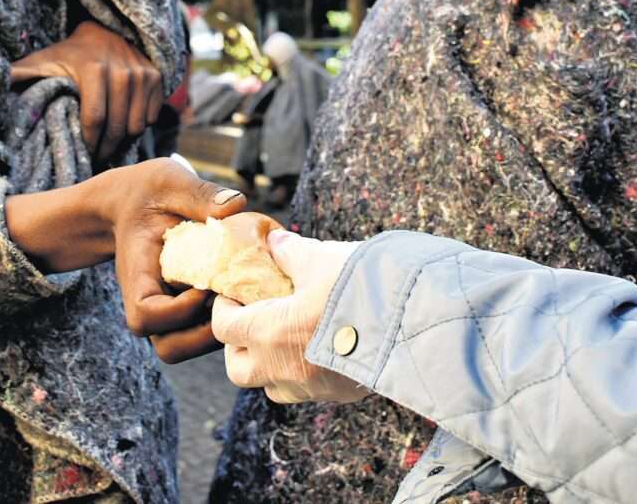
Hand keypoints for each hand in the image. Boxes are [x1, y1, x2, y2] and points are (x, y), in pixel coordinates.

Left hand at [11, 21, 163, 164]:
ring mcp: (141, 71)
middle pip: (118, 126)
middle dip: (106, 149)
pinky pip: (152, 116)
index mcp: (92, 68)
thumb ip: (17, 76)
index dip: (89, 144)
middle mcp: (121, 69)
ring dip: (123, 141)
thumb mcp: (40, 63)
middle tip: (96, 159)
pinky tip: (123, 126)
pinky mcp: (156, 75)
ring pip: (137, 125)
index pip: (95, 120)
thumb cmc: (66, 55)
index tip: (83, 156)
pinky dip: (140, 126)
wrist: (101, 30)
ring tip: (108, 145)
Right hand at [104, 159, 246, 362]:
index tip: (203, 285)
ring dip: (218, 333)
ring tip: (241, 299)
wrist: (131, 206)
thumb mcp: (169, 182)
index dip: (177, 311)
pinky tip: (244, 292)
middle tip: (233, 299)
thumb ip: (199, 193)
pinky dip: (225, 322)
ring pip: (187, 349)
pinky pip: (202, 335)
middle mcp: (149, 304)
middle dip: (206, 333)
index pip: (145, 316)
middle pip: (170, 348)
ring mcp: (166, 313)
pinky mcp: (185, 313)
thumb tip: (235, 205)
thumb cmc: (147, 193)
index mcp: (137, 277)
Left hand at [211, 230, 369, 403]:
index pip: (224, 328)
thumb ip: (292, 252)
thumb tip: (276, 241)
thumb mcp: (321, 259)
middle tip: (251, 321)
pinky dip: (303, 373)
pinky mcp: (339, 395)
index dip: (223, 309)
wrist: (414, 322)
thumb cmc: (360, 286)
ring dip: (269, 365)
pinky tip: (319, 348)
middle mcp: (282, 368)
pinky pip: (307, 390)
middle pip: (238, 369)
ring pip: (272, 386)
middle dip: (238, 346)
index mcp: (269, 333)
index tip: (232, 295)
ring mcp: (311, 387)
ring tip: (285, 338)